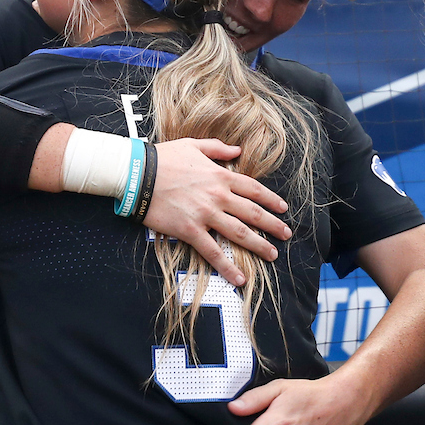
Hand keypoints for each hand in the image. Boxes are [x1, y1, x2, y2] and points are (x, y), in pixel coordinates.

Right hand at [145, 138, 290, 285]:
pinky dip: (227, 267)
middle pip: (253, 213)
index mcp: (221, 176)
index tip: (283, 208)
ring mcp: (206, 215)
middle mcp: (218, 196)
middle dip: (273, 225)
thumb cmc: (162, 158)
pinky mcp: (190, 230)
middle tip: (286, 234)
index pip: (254, 190)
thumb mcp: (192, 145)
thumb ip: (217, 148)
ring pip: (240, 233)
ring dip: (259, 246)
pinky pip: (213, 252)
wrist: (138, 175)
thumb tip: (237, 150)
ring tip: (272, 254)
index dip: (271, 200)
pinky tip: (239, 279)